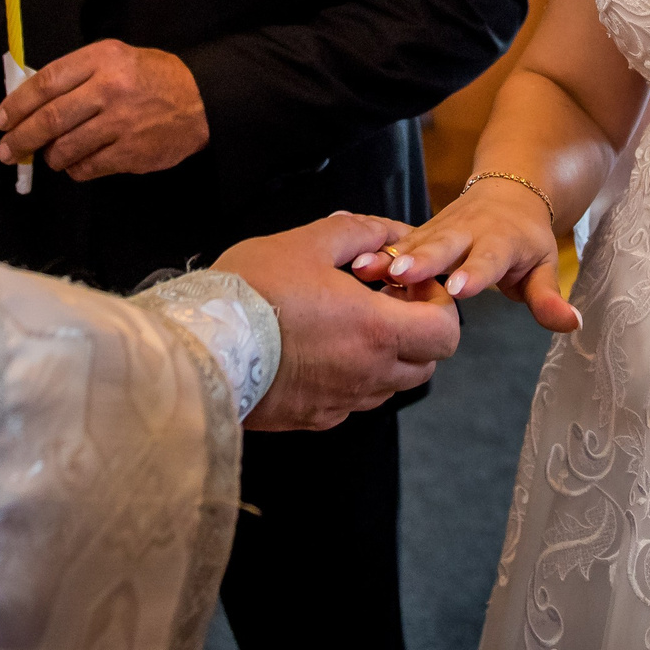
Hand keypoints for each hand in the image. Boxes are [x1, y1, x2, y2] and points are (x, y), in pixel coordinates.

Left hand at [0, 40, 206, 179]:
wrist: (202, 99)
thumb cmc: (153, 77)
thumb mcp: (116, 57)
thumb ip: (77, 73)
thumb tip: (32, 100)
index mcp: (102, 59)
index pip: (46, 82)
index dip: (17, 104)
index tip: (3, 119)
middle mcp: (109, 89)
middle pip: (50, 119)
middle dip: (21, 138)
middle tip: (7, 150)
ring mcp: (120, 123)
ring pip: (65, 147)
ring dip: (48, 156)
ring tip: (47, 156)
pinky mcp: (131, 153)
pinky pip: (87, 167)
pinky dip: (73, 169)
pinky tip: (74, 164)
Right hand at [217, 213, 462, 430]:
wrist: (203, 344)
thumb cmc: (253, 291)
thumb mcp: (307, 243)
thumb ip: (357, 233)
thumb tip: (385, 231)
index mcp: (376, 329)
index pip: (446, 331)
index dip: (439, 304)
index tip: (410, 285)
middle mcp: (368, 373)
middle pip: (427, 363)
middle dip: (417, 331)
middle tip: (386, 302)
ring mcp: (342, 402)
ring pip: (391, 385)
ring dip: (386, 356)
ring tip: (350, 324)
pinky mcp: (315, 418)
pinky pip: (352, 402)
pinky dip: (352, 378)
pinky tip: (322, 350)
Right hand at [366, 177, 574, 332]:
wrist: (507, 192)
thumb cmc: (524, 239)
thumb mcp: (544, 265)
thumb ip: (548, 297)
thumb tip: (572, 323)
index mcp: (502, 241)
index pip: (488, 259)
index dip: (474, 274)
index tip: (457, 291)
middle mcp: (469, 231)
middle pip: (444, 245)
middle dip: (422, 259)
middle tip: (400, 275)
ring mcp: (441, 228)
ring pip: (414, 241)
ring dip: (389, 256)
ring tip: (363, 270)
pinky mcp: (421, 231)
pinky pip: (397, 241)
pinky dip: (377, 252)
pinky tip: (353, 265)